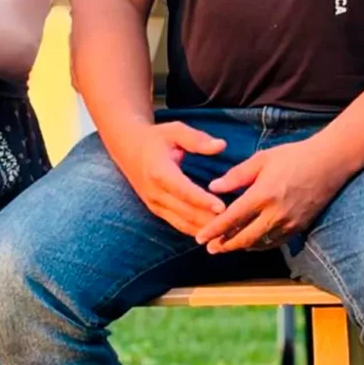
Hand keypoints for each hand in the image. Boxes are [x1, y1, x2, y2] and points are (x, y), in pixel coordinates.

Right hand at [117, 121, 227, 236]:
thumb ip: (197, 139)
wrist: (128, 148)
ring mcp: (154, 204)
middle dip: (209, 220)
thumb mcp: (174, 130)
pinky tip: (215, 234)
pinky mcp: (157, 211)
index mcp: (159, 171)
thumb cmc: (156, 138)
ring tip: (229, 233)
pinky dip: (196, 231)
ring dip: (205, 230)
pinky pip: (178, 225)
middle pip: (185, 212)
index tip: (223, 208)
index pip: (183, 190)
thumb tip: (221, 145)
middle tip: (235, 225)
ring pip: (183, 223)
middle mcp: (155, 192)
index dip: (202, 200)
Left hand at [195, 139, 346, 253]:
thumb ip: (236, 175)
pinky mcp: (299, 227)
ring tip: (224, 247)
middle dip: (224, 245)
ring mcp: (290, 223)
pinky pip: (275, 242)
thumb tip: (214, 187)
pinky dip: (259, 245)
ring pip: (260, 243)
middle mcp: (276, 214)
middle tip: (209, 248)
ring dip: (241, 247)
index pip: (232, 218)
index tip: (200, 237)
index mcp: (263, 195)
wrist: (329, 163)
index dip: (214, 229)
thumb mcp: (261, 159)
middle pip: (245, 238)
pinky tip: (249, 243)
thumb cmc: (293, 156)